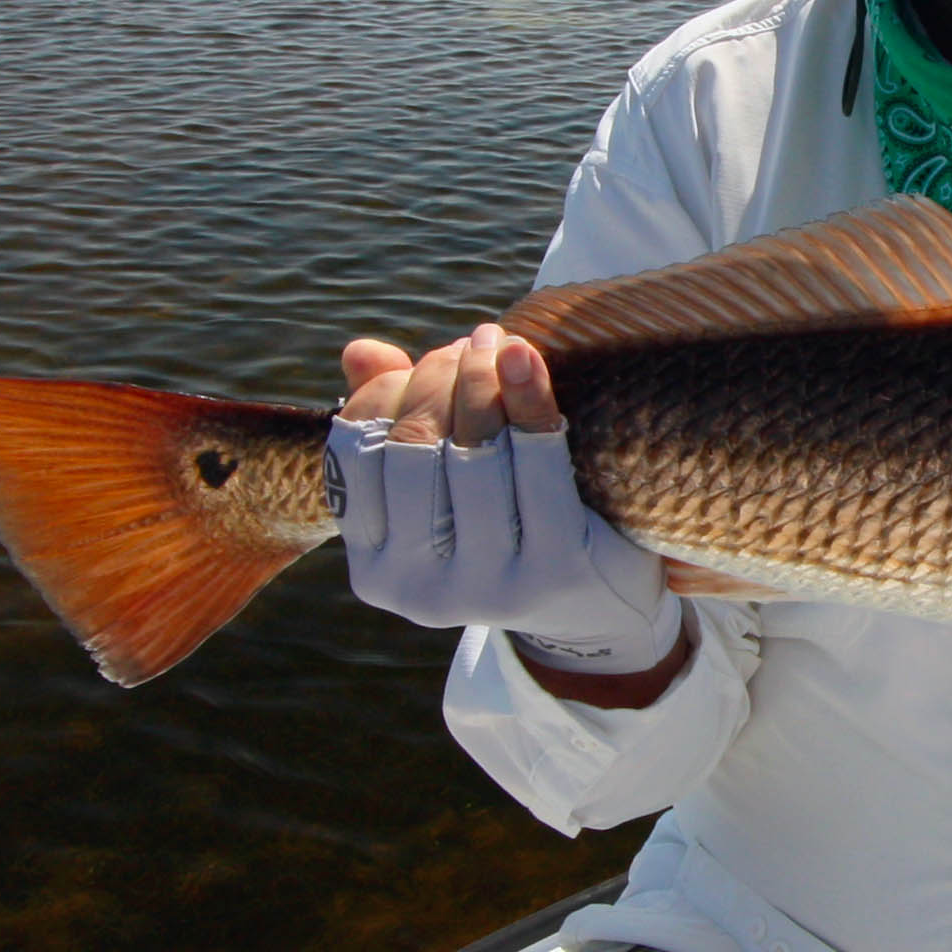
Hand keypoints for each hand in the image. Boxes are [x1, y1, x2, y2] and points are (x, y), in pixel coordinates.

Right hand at [329, 326, 683, 683]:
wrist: (595, 609)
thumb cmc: (507, 532)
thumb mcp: (443, 491)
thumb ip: (396, 423)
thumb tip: (361, 351)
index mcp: (374, 569)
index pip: (356, 453)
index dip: (388, 390)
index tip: (426, 359)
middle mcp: (418, 591)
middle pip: (412, 448)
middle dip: (441, 377)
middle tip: (475, 342)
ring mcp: (486, 588)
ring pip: (473, 453)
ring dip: (484, 380)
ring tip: (502, 344)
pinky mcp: (552, 572)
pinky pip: (537, 465)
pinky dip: (530, 401)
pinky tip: (526, 357)